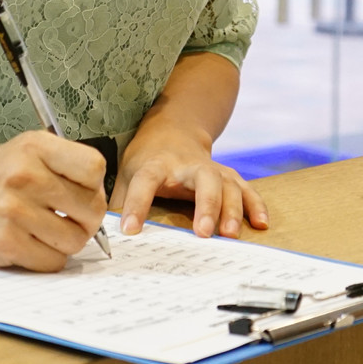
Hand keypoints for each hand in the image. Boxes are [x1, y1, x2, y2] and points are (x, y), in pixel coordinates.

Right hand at [0, 132, 107, 271]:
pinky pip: (52, 261)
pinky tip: (29, 246)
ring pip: (75, 239)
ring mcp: (14, 209)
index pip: (94, 167)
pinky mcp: (5, 241)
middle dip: (85, 221)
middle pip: (91, 208)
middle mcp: (25, 174)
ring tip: (44, 234)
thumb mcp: (20, 153)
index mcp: (34, 146)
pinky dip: (47, 259)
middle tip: (66, 220)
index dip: (94, 186)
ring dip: (65, 243)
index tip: (81, 193)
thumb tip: (99, 200)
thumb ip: (60, 167)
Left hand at [114, 117, 267, 238]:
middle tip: (203, 234)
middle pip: (202, 179)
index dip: (136, 205)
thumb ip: (118, 201)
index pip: (145, 182)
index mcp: (156, 164)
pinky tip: (261, 223)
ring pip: (226, 184)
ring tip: (230, 235)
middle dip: (205, 205)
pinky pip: (245, 188)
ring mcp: (210, 168)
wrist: (174, 128)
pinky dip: (255, 204)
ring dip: (231, 209)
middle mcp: (187, 165)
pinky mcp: (226, 175)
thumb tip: (101, 233)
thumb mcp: (127, 173)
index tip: (130, 230)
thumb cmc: (147, 159)